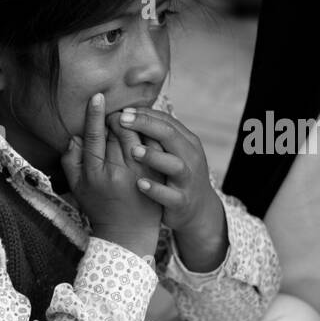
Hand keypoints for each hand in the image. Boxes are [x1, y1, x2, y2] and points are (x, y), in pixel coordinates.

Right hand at [60, 93, 160, 257]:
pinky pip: (154, 146)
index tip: (98, 97)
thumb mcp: (77, 188)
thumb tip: (75, 136)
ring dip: (135, 123)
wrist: (128, 233)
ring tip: (130, 118)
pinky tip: (146, 129)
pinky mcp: (155, 174)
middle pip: (119, 132)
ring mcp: (139, 173)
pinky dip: (150, 134)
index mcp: (95, 173)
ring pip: (138, 136)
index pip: (95, 136)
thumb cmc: (99, 207)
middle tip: (115, 112)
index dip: (96, 115)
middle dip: (117, 118)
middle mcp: (118, 172)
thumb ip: (71, 161)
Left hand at [112, 107, 219, 236]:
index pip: (166, 121)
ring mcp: (187, 180)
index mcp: (187, 142)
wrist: (198, 210)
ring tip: (132, 150)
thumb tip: (128, 114)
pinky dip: (155, 189)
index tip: (121, 110)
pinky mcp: (182, 201)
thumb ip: (156, 136)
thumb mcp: (172, 152)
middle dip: (145, 126)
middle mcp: (190, 158)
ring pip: (174, 164)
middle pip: (170, 136)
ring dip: (153, 156)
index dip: (143, 114)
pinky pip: (169, 195)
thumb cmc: (178, 175)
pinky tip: (139, 183)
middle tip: (121, 120)